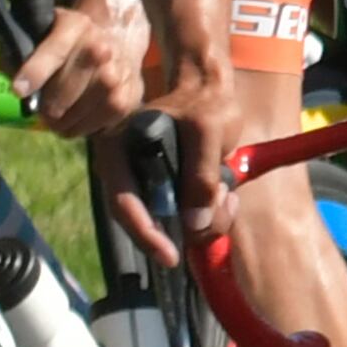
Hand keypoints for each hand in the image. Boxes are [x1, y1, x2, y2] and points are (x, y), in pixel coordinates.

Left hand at [12, 0, 149, 139]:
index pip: (55, 52)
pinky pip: (101, 123)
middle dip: (47, 107)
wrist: (118, 39)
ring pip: (82, 111)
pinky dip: (86, 128)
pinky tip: (78, 122)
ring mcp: (118, 74)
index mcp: (76, 26)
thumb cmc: (71, 41)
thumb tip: (18, 88)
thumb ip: (21, 55)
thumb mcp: (43, 33)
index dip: (35, 73)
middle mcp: (101, 49)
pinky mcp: (130, 96)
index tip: (19, 91)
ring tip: (56, 123)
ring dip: (65, 123)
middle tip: (42, 113)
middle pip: (65, 91)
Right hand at [104, 51, 246, 265]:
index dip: (144, 233)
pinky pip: (188, 215)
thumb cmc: (204, 103)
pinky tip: (227, 193)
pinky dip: (211, 213)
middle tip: (217, 210)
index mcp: (119, 152)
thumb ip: (201, 172)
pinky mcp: (170, 188)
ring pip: (172, 223)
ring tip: (226, 191)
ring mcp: (149, 182)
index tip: (170, 256)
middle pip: (147, 219)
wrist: (211, 90)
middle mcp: (127, 172)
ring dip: (205, 217)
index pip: (123, 203)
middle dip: (185, 226)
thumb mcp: (206, 129)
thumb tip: (194, 222)